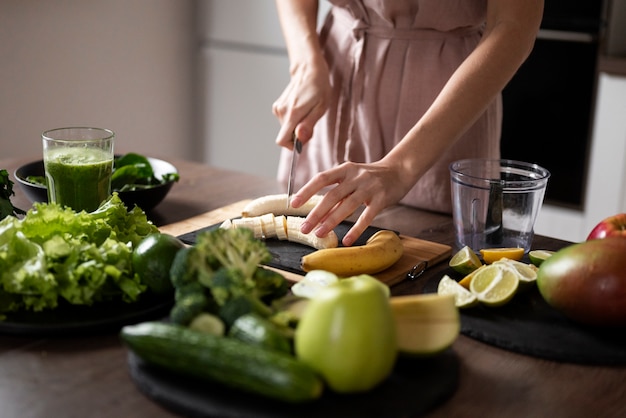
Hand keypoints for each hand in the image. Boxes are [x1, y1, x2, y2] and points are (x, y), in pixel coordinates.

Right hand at [272, 59, 330, 148]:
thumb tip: (300, 139)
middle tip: (310, 119)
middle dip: (298, 134)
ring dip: (297, 125)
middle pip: (286, 135)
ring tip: (307, 111)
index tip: (304, 137)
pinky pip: (285, 121)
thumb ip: (309, 125)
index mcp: (292, 114)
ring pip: (286, 128)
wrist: (309, 70)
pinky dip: (294, 119)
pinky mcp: (278, 106)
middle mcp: (281, 112)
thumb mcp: (320, 108)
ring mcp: (278, 108)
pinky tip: (301, 108)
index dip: (293, 145)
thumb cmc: (318, 87)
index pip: (282, 140)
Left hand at [291, 161, 410, 245]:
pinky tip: (347, 240)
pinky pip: (367, 216)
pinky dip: (356, 229)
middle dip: (316, 213)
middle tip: (304, 228)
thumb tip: (317, 213)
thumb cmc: (370, 177)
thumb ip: (338, 192)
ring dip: (331, 221)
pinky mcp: (382, 199)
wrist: (400, 170)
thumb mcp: (352, 178)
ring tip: (319, 234)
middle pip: (332, 195)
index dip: (307, 191)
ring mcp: (369, 187)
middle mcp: (356, 176)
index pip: (322, 178)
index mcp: (345, 169)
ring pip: (347, 206)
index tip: (294, 204)